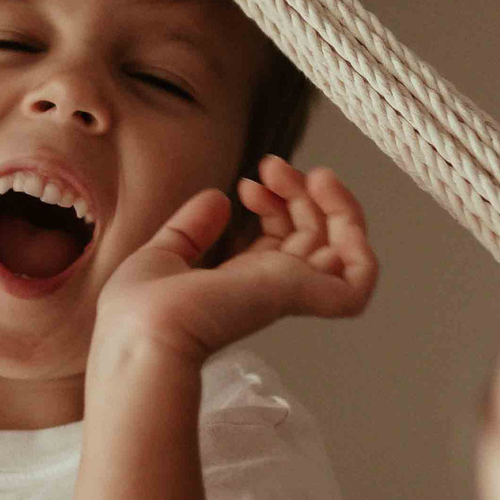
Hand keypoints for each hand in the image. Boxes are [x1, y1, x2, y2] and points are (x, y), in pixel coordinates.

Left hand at [95, 158, 376, 365]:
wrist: (144, 333)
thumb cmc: (139, 311)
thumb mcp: (162, 256)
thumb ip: (191, 230)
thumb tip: (217, 198)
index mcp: (239, 284)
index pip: (282, 241)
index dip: (276, 204)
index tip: (248, 183)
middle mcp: (271, 289)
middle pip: (314, 238)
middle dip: (300, 192)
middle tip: (272, 166)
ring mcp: (292, 293)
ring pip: (344, 251)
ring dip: (338, 204)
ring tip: (311, 175)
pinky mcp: (308, 298)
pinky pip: (361, 279)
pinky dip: (361, 241)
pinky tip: (331, 201)